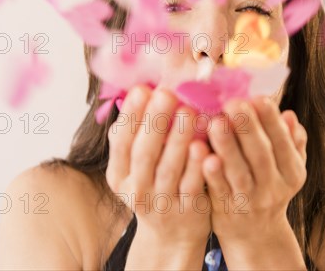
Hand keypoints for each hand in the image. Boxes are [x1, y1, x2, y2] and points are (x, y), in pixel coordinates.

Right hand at [106, 84, 210, 257]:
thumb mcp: (137, 166)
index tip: (141, 89)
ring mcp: (162, 203)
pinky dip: (197, 167)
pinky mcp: (187, 212)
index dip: (130, 116)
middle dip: (154, 121)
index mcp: (120, 175)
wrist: (171, 236)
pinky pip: (192, 187)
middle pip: (143, 153)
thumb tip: (140, 88)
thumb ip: (138, 134)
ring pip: (168, 169)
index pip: (121, 142)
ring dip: (178, 139)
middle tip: (166, 93)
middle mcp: (136, 190)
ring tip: (188, 111)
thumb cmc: (156, 187)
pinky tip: (204, 146)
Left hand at [202, 96, 307, 266]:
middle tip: (234, 102)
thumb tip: (289, 115)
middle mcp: (273, 187)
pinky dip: (212, 174)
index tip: (260, 97)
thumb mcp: (287, 168)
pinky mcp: (226, 211)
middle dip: (248, 128)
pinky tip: (204, 155)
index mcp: (291, 172)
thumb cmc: (268, 188)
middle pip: (261, 156)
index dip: (271, 121)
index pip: (282, 143)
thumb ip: (290, 142)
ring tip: (216, 122)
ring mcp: (249, 201)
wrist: (256, 235)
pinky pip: (218, 191)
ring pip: (239, 173)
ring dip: (228, 147)